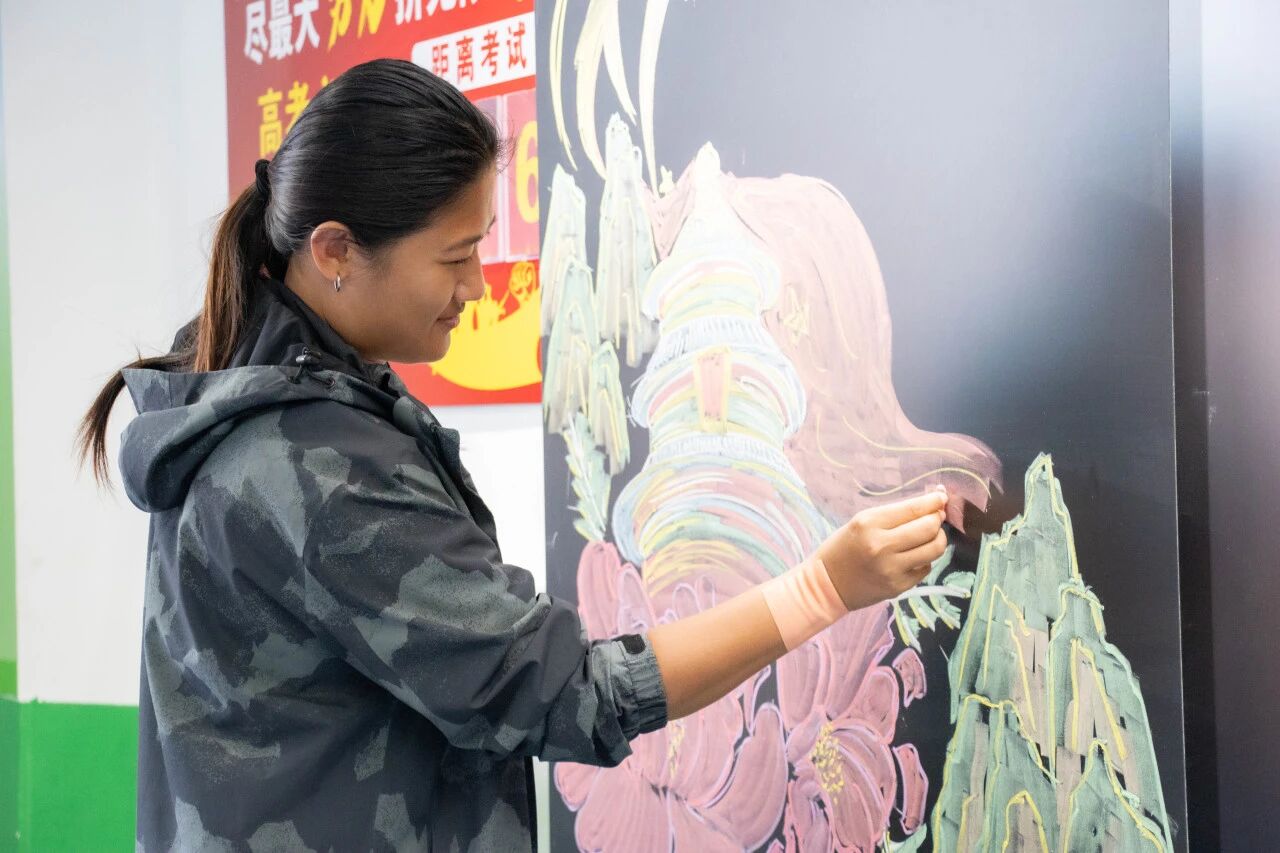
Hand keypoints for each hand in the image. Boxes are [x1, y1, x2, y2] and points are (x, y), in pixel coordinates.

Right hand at [817, 486, 949, 610]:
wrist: (827, 584)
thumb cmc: (842, 548)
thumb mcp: (861, 522)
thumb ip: (894, 515)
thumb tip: (932, 506)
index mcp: (869, 524)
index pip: (913, 509)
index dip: (933, 501)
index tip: (941, 497)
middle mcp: (881, 546)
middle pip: (928, 528)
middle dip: (937, 519)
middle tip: (936, 517)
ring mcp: (892, 569)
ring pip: (934, 549)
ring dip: (938, 539)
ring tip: (930, 536)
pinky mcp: (899, 587)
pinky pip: (925, 568)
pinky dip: (924, 559)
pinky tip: (913, 556)